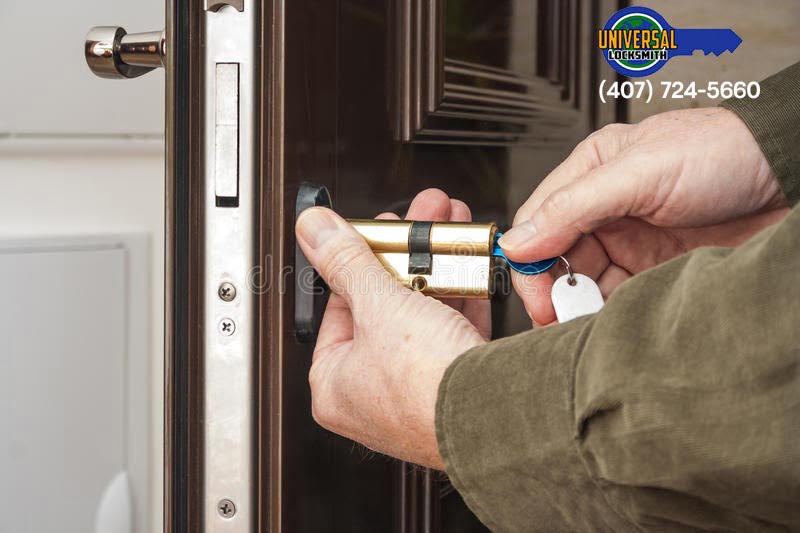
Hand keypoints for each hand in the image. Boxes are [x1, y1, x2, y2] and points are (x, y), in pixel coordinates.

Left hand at [295, 189, 485, 468]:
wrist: (495, 418)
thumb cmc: (426, 386)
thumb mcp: (379, 305)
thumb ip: (346, 261)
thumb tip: (313, 230)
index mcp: (334, 384)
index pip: (338, 306)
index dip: (358, 259)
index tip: (375, 230)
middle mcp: (371, 394)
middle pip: (383, 305)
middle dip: (407, 253)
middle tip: (418, 219)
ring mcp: (416, 392)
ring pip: (423, 313)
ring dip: (437, 266)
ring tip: (447, 227)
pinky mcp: (455, 387)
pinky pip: (454, 330)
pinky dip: (462, 296)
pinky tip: (469, 263)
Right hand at [499, 107, 789, 325]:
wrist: (790, 177)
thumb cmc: (724, 154)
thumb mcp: (640, 173)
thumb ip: (573, 207)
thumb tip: (517, 242)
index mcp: (591, 171)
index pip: (538, 221)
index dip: (530, 261)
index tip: (536, 297)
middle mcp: (605, 206)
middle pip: (558, 257)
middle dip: (555, 290)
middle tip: (559, 320)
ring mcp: (632, 238)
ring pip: (587, 281)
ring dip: (582, 305)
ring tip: (586, 324)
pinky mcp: (657, 266)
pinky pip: (620, 296)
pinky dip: (612, 312)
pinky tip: (613, 321)